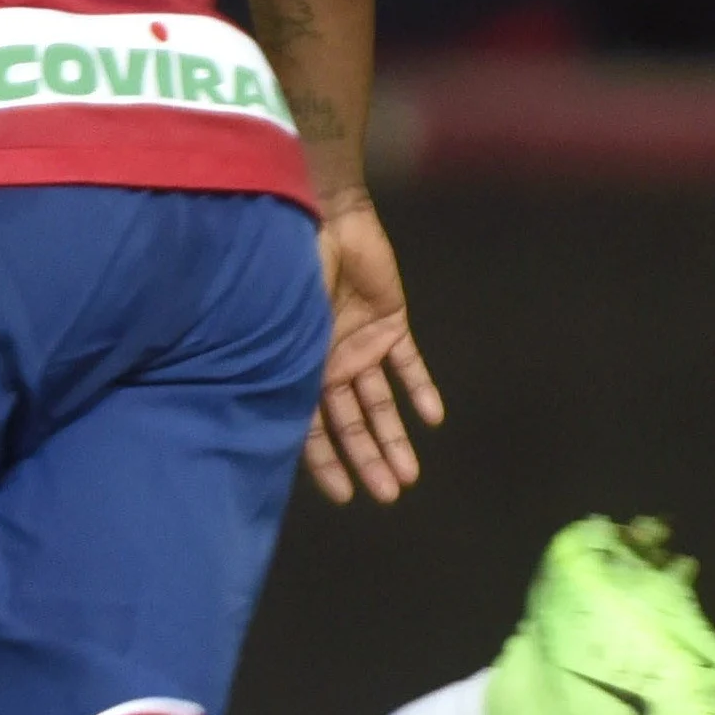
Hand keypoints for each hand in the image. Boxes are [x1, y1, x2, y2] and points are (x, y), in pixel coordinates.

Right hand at [305, 193, 446, 502]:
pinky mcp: (391, 324)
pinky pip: (409, 364)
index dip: (327, 463)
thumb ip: (292, 368)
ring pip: (380, 403)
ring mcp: (362, 345)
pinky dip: (420, 389)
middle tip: (389, 494)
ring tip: (410, 475)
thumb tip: (283, 420)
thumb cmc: (295, 271)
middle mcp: (331, 364)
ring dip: (395, 436)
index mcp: (300, 368)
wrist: (327, 217)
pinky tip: (432, 418)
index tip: (346, 496)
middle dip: (369, 459)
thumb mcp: (287, 327)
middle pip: (352, 423)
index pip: (313, 429)